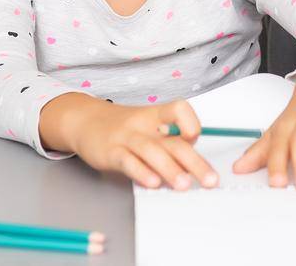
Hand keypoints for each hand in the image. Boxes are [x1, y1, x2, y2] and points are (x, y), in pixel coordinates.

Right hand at [42, 94, 218, 190]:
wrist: (85, 121)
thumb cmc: (124, 127)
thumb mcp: (148, 127)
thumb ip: (168, 143)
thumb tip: (193, 167)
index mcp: (156, 115)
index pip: (179, 109)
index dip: (190, 122)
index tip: (196, 138)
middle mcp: (144, 125)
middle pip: (173, 140)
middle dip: (194, 162)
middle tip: (210, 180)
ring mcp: (127, 137)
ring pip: (152, 151)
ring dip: (170, 169)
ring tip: (184, 186)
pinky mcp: (111, 152)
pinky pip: (128, 161)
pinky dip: (141, 172)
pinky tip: (153, 183)